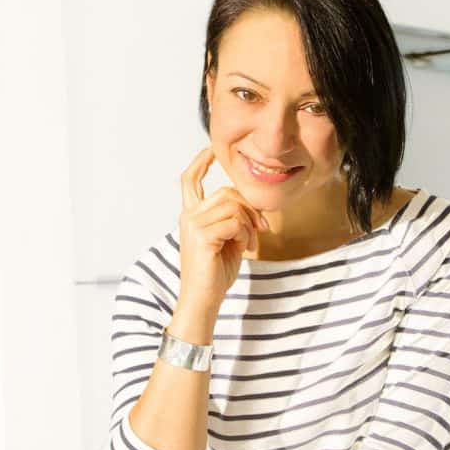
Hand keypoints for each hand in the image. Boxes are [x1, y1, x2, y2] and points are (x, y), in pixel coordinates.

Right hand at [178, 146, 268, 311]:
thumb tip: (252, 206)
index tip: (212, 150)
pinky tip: (245, 248)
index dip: (201, 162)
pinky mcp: (202, 236)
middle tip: (261, 228)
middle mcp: (188, 216)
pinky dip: (246, 234)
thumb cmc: (215, 273)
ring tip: (250, 243)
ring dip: (250, 224)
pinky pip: (235, 222)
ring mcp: (193, 225)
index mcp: (191, 215)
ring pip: (233, 206)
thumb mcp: (228, 240)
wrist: (203, 299)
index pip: (190, 180)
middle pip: (227, 192)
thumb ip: (234, 219)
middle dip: (250, 207)